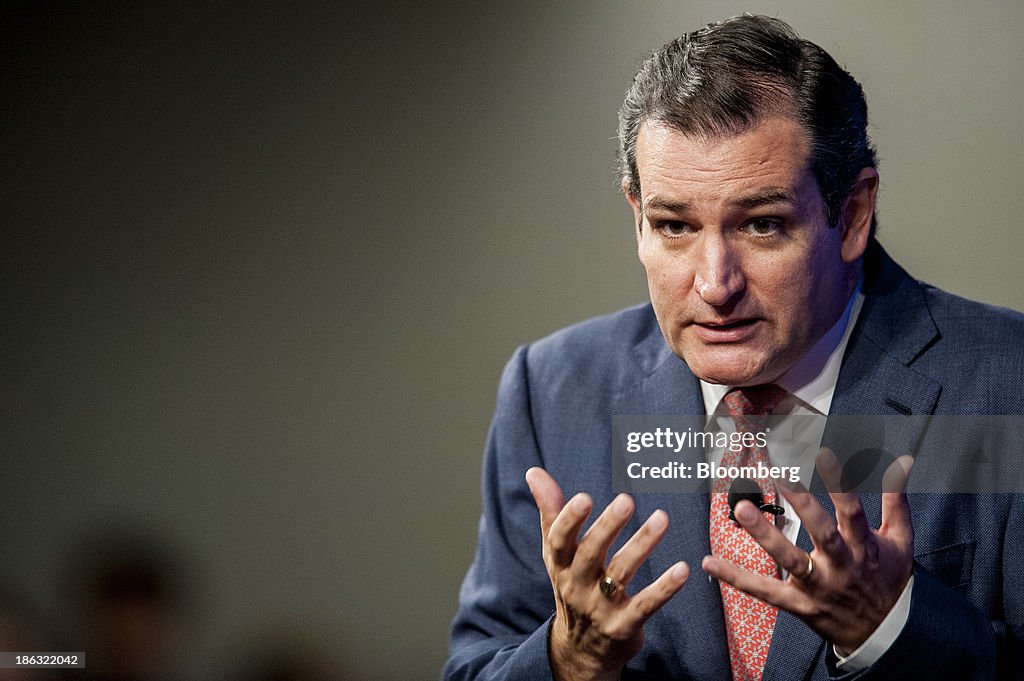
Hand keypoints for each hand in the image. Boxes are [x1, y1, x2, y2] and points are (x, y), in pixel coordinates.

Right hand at [525, 467, 688, 680]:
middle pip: (590, 555)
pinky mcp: (624, 626)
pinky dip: (664, 588)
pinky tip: (682, 569)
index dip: (570, 520)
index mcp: (560, 564)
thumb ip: (551, 511)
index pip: (559, 541)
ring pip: (621, 574)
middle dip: (607, 527)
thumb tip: (533, 471)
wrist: (580, 649)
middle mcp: (577, 586)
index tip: (584, 497)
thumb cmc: (572, 585)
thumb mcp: (557, 553)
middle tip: (626, 500)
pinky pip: (645, 605)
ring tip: (662, 517)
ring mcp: (600, 608)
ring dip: (642, 544)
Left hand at [701, 449, 914, 653]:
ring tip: (741, 510)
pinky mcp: (799, 605)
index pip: (852, 510)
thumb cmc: (888, 577)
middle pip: (821, 532)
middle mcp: (841, 565)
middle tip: (779, 474)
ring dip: (765, 535)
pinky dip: (737, 578)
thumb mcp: (900, 540)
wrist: (886, 633)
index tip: (822, 452)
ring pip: (790, 560)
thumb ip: (895, 498)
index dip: (839, 482)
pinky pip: (765, 591)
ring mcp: (818, 586)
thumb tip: (903, 461)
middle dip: (802, 503)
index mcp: (864, 546)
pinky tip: (709, 562)